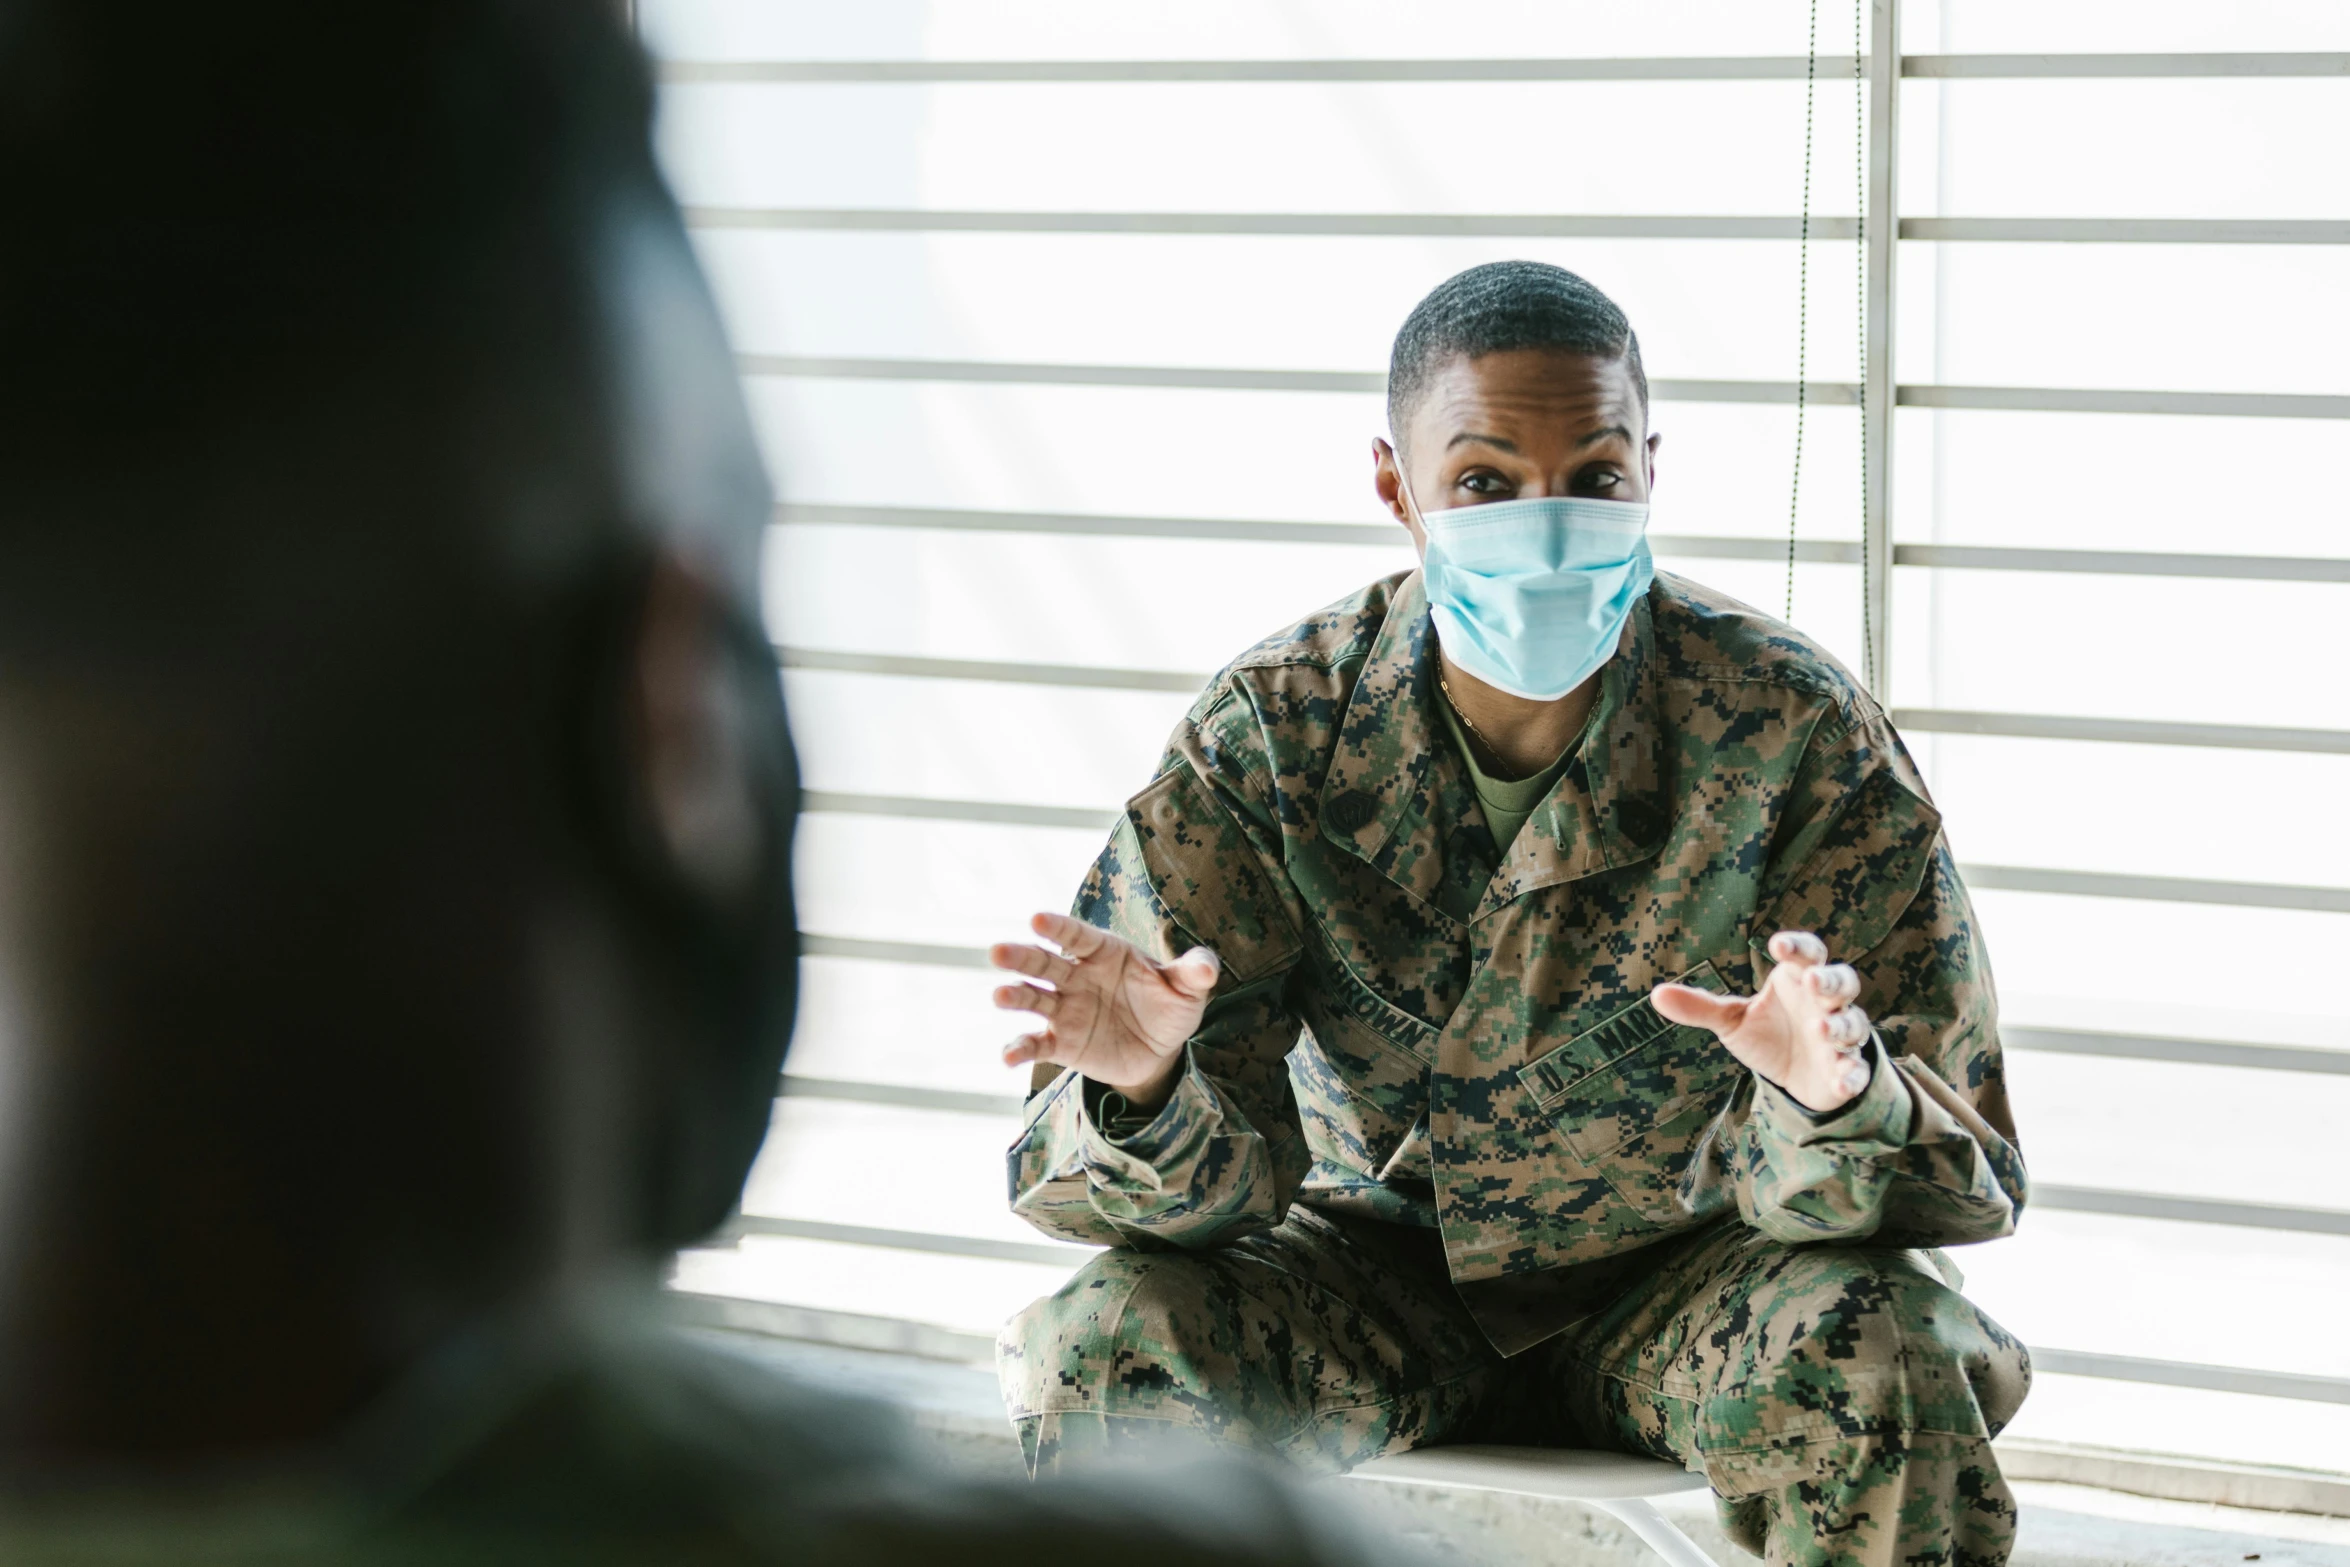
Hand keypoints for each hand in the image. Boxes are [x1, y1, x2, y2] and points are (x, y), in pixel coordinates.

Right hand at [990, 912, 1219, 1111]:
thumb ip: (1193, 972)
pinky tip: (1008, 1057)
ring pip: (1035, 999)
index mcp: (1104, 953)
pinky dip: (1021, 1048)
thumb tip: (1207, 966)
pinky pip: (1038, 1044)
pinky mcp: (1062, 1043)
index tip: (1036, 919)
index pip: (1078, 936)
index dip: (1057, 927)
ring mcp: (1066, 1009)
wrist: (1159, 1050)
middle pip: (1045, 963)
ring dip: (1016, 997)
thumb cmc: (1169, 1005)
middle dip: (1022, 956)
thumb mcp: (1187, 990)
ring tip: (1000, 997)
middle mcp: (1077, 977)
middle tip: (997, 951)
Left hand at [1650, 931, 1872, 1113]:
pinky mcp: (1845, 1070)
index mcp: (1798, 980)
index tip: (1776, 944)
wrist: (1795, 1077)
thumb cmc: (1767, 1033)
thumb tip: (1657, 994)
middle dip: (1830, 981)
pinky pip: (1855, 1070)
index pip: (1807, 954)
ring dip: (1840, 1026)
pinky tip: (1844, 1082)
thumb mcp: (1732, 1020)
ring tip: (1820, 1028)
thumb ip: (1702, 1007)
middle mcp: (1825, 1004)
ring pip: (1853, 1024)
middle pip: (1842, 982)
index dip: (1797, 946)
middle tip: (1812, 982)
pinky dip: (1852, 1076)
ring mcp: (1839, 1037)